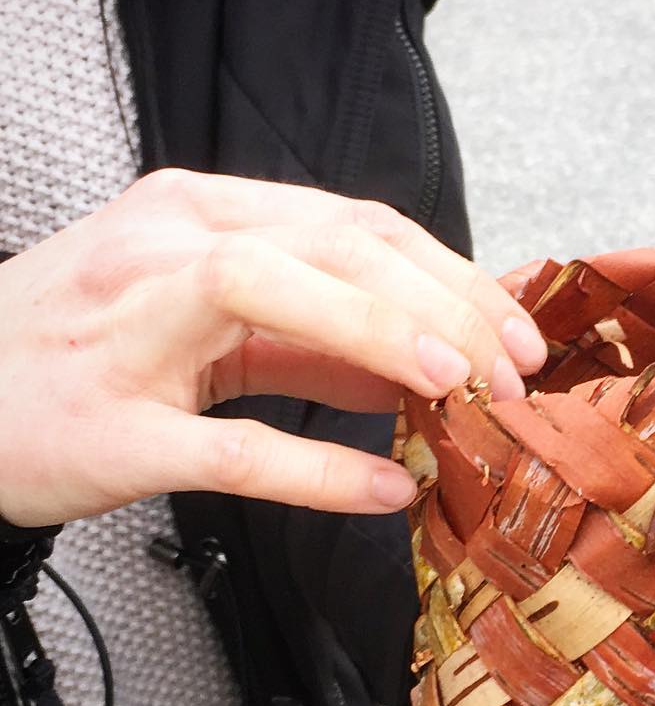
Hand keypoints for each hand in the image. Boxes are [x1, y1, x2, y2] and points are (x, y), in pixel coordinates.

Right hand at [0, 169, 546, 526]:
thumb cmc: (88, 353)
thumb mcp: (211, 318)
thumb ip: (318, 336)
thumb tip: (427, 363)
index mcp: (201, 216)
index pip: (357, 225)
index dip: (452, 274)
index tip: (516, 331)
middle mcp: (164, 247)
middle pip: (334, 244)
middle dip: (444, 302)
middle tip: (513, 368)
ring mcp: (128, 329)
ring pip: (267, 293)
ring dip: (383, 336)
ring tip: (463, 387)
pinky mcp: (109, 426)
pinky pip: (225, 442)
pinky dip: (315, 469)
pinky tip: (382, 489)